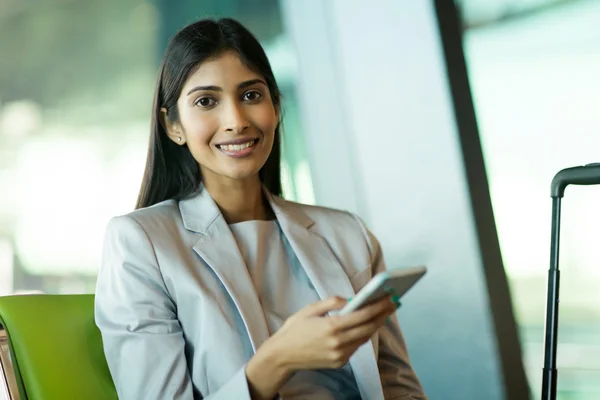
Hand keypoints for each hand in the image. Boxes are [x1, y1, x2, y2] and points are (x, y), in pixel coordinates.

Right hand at [245, 295, 397, 398]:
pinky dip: (363, 335)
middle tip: (393, 303)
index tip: (390, 297)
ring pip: (364, 338)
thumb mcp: (310, 309)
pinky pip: (356, 347)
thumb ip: (332, 302)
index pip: (363, 314)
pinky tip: (367, 325)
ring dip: (375, 324)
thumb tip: (351, 299)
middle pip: (368, 327)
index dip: (379, 306)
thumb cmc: (295, 329)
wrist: (282, 355)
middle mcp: (338, 342)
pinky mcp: (339, 362)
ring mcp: (339, 354)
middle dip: (383, 314)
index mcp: (331, 326)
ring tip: (383, 312)